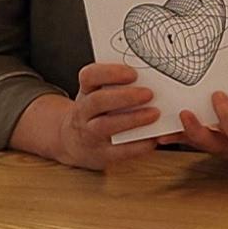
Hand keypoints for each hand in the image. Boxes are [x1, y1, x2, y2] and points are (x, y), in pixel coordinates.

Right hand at [15, 62, 164, 170]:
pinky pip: (119, 151)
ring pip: (106, 126)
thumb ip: (117, 85)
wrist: (72, 142)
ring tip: (154, 114)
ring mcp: (90, 134)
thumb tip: (151, 78)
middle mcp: (83, 112)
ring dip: (132, 119)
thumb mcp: (97, 93)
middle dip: (125, 97)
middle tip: (149, 94)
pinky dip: (138, 145)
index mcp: (86, 91)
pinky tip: (153, 139)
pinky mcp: (101, 155)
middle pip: (98, 101)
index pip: (89, 76)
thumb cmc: (95, 112)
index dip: (110, 73)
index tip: (133, 74)